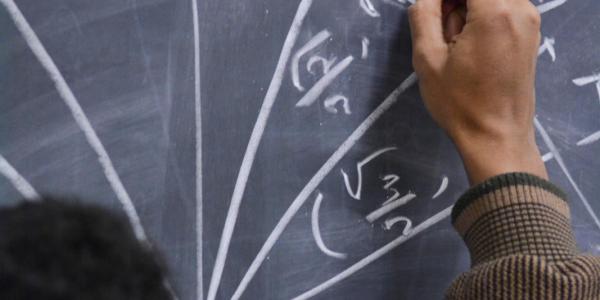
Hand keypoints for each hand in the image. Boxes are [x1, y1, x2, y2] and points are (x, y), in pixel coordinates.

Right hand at [408, 0, 547, 184]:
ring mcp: (530, 21)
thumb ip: (424, 14)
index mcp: (496, 11)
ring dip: (466, 11)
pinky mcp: (530, 34)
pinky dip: (481, 18)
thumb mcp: (427, 59)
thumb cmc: (460, 103)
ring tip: (455, 43)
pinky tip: (469, 46)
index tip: (430, 14)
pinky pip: (501, 9)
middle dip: (454, 5)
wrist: (496, 137)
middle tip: (443, 34)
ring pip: (489, 0)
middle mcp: (521, 8)